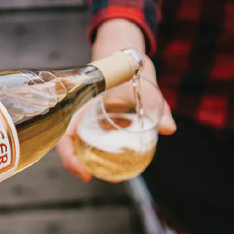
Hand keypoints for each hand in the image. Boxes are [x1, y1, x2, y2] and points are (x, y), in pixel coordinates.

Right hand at [57, 18, 176, 180]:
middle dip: (82, 166)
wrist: (125, 56)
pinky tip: (122, 161)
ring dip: (97, 162)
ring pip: (83, 145)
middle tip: (108, 177)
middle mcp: (80, 114)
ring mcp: (89, 119)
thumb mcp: (145, 85)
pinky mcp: (102, 122)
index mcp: (80, 104)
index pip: (64, 136)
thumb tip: (169, 129)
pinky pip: (99, 140)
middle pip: (71, 146)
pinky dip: (107, 153)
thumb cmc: (128, 67)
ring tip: (118, 175)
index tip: (85, 174)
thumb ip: (158, 106)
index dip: (69, 159)